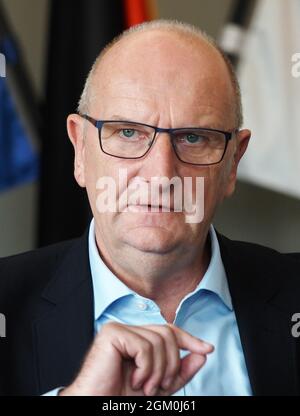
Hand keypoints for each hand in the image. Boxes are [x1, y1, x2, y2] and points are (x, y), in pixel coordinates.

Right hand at [61, 322, 213, 395]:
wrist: (96, 405)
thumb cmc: (120, 397)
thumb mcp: (159, 384)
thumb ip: (180, 370)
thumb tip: (202, 354)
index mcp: (137, 338)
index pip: (168, 330)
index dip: (190, 339)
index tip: (207, 349)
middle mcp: (128, 329)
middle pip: (167, 334)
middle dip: (172, 364)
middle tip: (160, 386)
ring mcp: (119, 329)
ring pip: (158, 341)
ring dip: (158, 371)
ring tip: (145, 387)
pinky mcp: (112, 333)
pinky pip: (144, 346)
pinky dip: (146, 369)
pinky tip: (134, 380)